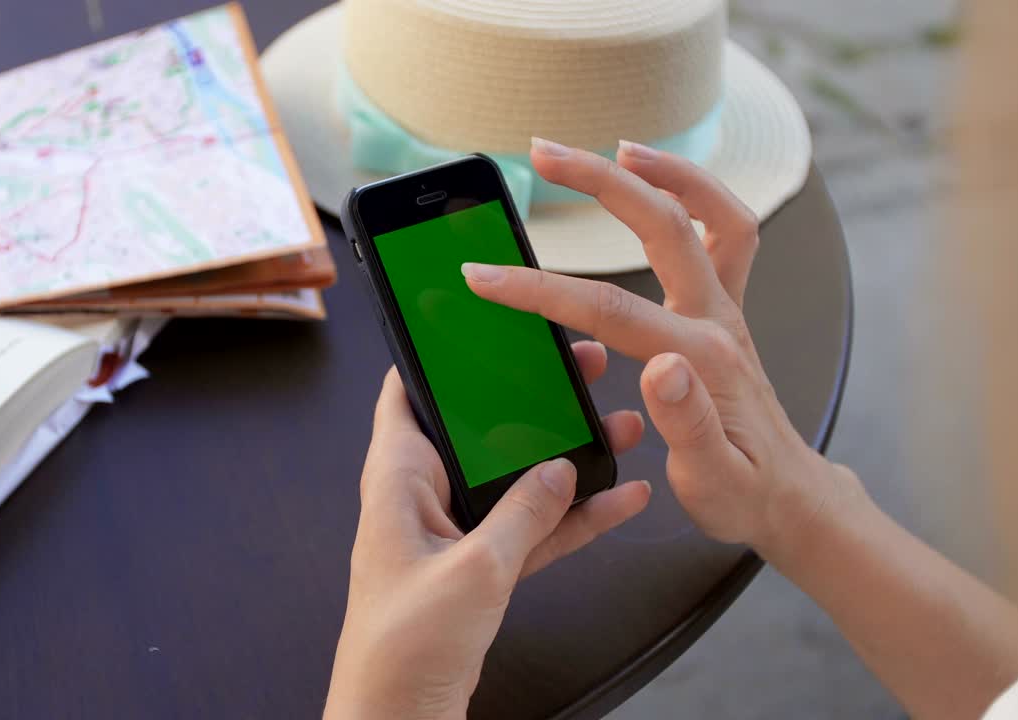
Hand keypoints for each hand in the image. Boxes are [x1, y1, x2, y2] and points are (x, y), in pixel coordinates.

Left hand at [324, 348, 651, 719]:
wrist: (400, 715)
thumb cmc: (402, 646)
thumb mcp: (473, 570)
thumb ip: (523, 514)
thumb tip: (560, 469)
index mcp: (397, 480)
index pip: (405, 393)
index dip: (439, 357)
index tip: (480, 324)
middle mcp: (423, 496)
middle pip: (479, 431)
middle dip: (529, 401)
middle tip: (574, 368)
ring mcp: (454, 531)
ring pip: (516, 478)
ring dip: (565, 458)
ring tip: (617, 427)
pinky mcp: (480, 566)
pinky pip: (532, 528)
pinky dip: (572, 516)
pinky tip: (620, 500)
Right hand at [463, 139, 853, 555]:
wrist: (789, 496)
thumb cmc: (744, 493)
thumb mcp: (710, 481)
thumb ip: (687, 424)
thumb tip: (661, 368)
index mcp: (701, 359)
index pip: (608, 309)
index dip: (539, 289)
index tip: (484, 276)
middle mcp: (717, 319)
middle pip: (662, 225)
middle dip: (599, 182)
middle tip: (544, 154)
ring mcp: (726, 308)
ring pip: (708, 213)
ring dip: (663, 171)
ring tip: (614, 145)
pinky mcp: (726, 309)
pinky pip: (724, 231)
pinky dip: (695, 196)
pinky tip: (656, 185)